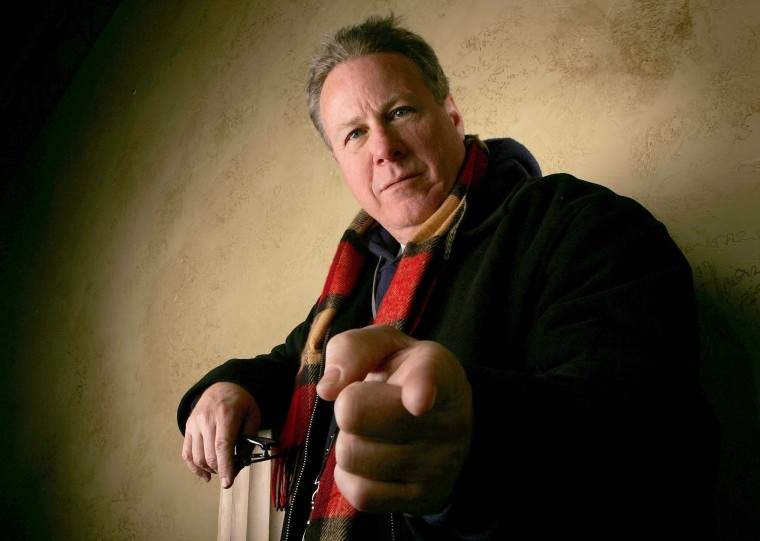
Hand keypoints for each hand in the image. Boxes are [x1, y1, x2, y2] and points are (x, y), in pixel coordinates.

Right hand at [181, 381, 260, 487]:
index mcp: (225, 415)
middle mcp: (206, 419)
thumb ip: (248, 439)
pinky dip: (194, 467)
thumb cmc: (242, 401)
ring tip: (220, 471)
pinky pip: (187, 453)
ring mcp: (194, 423)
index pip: (222, 447)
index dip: (225, 467)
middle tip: (231, 473)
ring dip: (209, 469)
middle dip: (220, 470)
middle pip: (209, 455)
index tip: (227, 482)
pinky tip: (204, 475)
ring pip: (197, 456)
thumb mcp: (253, 416)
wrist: (225, 384)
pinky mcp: (188, 426)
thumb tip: (241, 462)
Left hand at [317, 325, 472, 515]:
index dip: (420, 387)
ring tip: (373, 433)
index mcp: (435, 369)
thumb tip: (328, 388)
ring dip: (349, 443)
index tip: (417, 400)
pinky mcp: (423, 498)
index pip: (427, 378)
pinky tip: (371, 461)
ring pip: (351, 456)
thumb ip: (353, 349)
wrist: (446, 419)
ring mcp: (438, 465)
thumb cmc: (405, 375)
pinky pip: (360, 494)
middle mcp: (444, 419)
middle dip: (346, 407)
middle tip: (365, 404)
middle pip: (355, 415)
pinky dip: (352, 477)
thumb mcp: (384, 346)